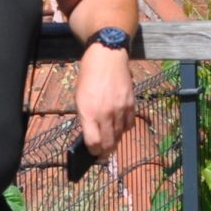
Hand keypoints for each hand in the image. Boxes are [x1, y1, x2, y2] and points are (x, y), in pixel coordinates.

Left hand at [75, 42, 135, 156]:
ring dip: (115, 139)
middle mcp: (105, 113)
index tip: (93, 152)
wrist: (107, 57)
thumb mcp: (80, 98)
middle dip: (105, 151)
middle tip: (103, 153)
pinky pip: (130, 123)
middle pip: (109, 143)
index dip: (93, 151)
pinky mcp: (131, 103)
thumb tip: (92, 135)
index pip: (93, 142)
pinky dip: (125, 127)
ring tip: (112, 139)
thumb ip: (86, 118)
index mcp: (89, 112)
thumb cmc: (89, 77)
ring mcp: (120, 108)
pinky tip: (120, 124)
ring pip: (120, 135)